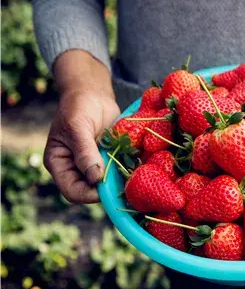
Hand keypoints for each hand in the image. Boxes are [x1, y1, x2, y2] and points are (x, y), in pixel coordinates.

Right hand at [44, 50, 119, 202]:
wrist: (93, 94)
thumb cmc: (78, 107)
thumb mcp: (78, 128)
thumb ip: (85, 153)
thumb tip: (95, 178)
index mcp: (60, 165)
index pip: (72, 191)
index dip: (89, 194)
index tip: (106, 187)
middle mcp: (76, 169)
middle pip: (92, 191)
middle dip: (108, 188)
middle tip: (125, 181)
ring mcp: (94, 165)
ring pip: (108, 183)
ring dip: (121, 180)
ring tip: (134, 173)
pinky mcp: (109, 158)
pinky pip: (119, 170)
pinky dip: (128, 169)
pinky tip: (139, 164)